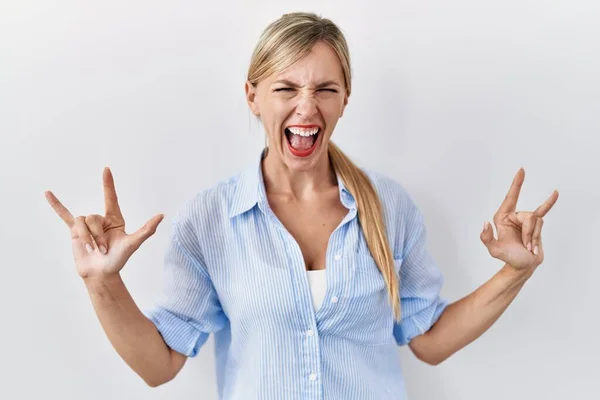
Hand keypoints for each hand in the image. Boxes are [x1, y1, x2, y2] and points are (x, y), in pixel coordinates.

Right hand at [46, 167, 164, 280]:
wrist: (101, 274)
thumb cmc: (118, 259)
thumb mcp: (133, 243)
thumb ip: (146, 229)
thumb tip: (161, 215)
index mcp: (115, 219)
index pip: (111, 197)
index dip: (108, 184)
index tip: (106, 169)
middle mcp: (101, 220)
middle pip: (93, 218)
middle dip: (97, 236)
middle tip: (102, 250)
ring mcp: (87, 225)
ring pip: (81, 223)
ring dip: (86, 238)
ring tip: (93, 251)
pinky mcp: (74, 232)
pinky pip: (65, 215)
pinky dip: (56, 205)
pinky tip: (47, 193)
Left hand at [480, 168, 558, 272]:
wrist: (523, 266)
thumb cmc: (508, 257)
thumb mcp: (494, 251)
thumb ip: (487, 238)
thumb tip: (486, 223)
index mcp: (502, 218)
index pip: (510, 198)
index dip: (516, 184)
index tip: (521, 170)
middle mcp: (514, 216)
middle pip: (529, 217)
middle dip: (529, 234)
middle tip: (525, 247)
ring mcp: (526, 219)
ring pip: (537, 222)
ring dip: (534, 237)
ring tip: (529, 248)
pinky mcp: (536, 224)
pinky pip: (543, 215)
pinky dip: (549, 203)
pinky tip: (555, 193)